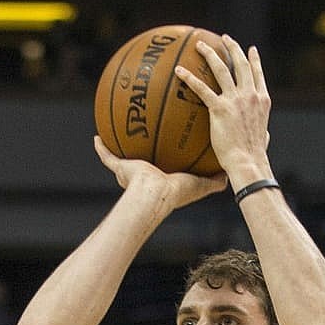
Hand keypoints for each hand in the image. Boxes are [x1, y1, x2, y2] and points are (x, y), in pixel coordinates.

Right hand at [92, 137, 224, 209]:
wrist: (154, 195)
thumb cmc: (176, 192)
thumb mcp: (199, 185)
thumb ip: (213, 181)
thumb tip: (228, 176)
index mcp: (162, 180)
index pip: (164, 165)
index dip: (166, 157)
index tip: (169, 146)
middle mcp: (145, 177)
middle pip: (143, 158)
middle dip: (142, 148)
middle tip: (142, 130)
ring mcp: (131, 173)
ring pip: (122, 156)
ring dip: (119, 143)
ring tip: (117, 128)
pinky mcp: (120, 169)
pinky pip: (107, 158)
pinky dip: (101, 149)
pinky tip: (96, 137)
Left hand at [174, 36, 272, 184]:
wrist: (248, 163)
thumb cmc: (254, 156)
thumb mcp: (263, 138)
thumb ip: (262, 130)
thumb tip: (263, 134)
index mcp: (262, 101)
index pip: (258, 74)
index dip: (254, 60)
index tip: (251, 49)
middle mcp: (250, 95)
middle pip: (241, 64)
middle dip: (233, 48)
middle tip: (225, 39)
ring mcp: (235, 100)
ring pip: (221, 69)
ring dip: (210, 53)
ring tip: (200, 45)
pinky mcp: (220, 108)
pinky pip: (201, 89)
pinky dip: (189, 78)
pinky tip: (179, 71)